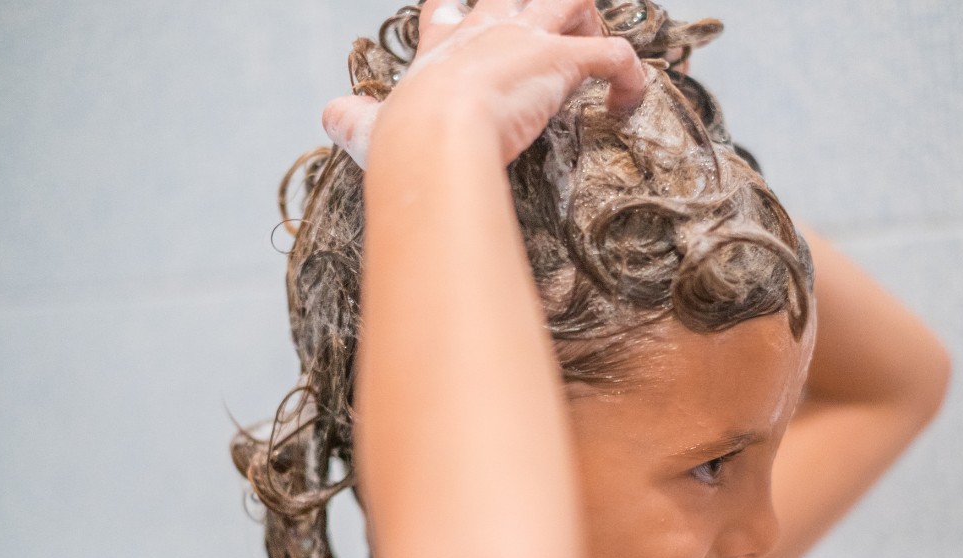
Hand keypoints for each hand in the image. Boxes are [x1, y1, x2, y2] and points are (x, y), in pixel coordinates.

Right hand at [323, 0, 645, 166]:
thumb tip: (330, 115)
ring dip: (588, 23)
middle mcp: (488, 29)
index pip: (452, 9)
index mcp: (446, 45)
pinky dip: (632, 77)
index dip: (460, 12)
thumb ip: (350, 119)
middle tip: (548, 36)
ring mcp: (528, 39)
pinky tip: (627, 105)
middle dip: (534, 8)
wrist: (431, 138)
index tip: (468, 21)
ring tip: (589, 59)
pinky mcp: (563, 61)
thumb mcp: (366, 127)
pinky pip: (617, 54)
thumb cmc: (401, 139)